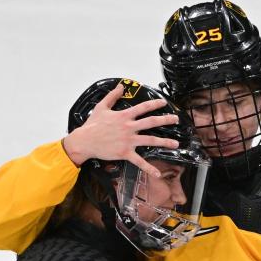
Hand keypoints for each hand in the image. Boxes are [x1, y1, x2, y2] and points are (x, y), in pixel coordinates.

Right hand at [62, 83, 179, 175]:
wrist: (85, 141)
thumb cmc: (92, 125)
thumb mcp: (101, 107)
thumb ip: (112, 96)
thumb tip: (120, 86)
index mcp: (124, 116)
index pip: (143, 107)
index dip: (155, 103)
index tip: (164, 102)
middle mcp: (129, 127)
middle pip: (152, 122)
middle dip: (166, 120)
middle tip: (176, 119)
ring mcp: (128, 140)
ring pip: (150, 140)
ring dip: (164, 142)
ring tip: (176, 144)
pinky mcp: (125, 153)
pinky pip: (139, 161)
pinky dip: (149, 168)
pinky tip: (158, 174)